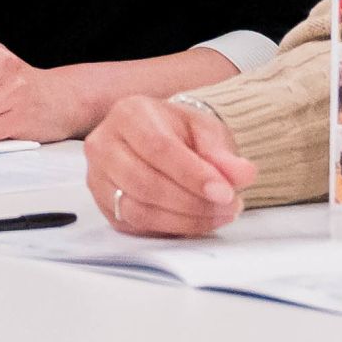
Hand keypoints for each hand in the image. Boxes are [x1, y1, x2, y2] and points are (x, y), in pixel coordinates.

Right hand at [84, 96, 256, 237]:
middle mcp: (104, 144)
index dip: (193, 174)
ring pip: (139, 209)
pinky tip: (197, 221)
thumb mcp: (206, 132)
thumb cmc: (180, 132)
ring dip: (185, 219)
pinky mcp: (104, 205)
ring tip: (218, 215)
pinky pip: (137, 226)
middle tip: (228, 206)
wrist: (162, 140)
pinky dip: (172, 228)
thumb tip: (242, 175)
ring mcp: (98, 177)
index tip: (225, 192)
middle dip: (192, 202)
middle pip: (145, 182)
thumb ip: (223, 154)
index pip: (158, 148)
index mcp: (129, 114)